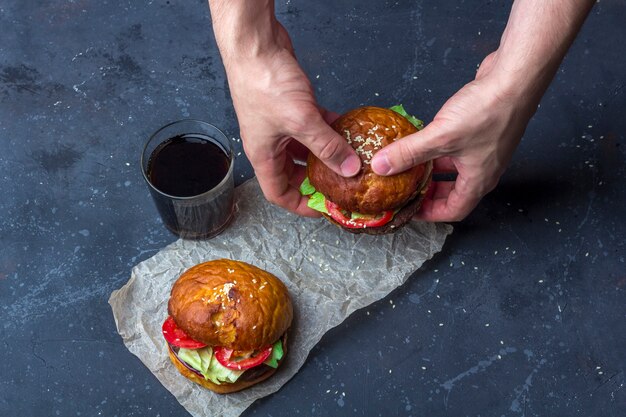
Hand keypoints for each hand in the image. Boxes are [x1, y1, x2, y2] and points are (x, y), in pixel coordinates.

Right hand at [222, 23, 359, 215]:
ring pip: (306, 149)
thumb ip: (327, 147)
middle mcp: (271, 144)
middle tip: (342, 184)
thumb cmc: (264, 83)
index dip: (300, 205)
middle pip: (294, 173)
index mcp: (264, 156)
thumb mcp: (301, 122)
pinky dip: (329, 129)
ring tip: (350, 159)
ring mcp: (281, 124)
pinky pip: (313, 126)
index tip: (324, 208)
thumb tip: (349, 168)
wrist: (256, 45)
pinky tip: (347, 129)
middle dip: (317, 180)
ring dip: (326, 154)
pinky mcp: (291, 106)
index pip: (279, 194)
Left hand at [371, 52, 535, 221]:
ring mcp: (484, 149)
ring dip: (432, 168)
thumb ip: (408, 153)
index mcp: (478, 180)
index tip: (411, 210)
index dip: (430, 214)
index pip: (454, 210)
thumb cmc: (489, 111)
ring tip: (410, 164)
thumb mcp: (440, 137)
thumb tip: (382, 166)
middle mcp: (484, 169)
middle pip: (453, 191)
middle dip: (429, 192)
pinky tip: (424, 140)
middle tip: (408, 188)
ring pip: (454, 168)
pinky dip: (439, 150)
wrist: (515, 78)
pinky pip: (457, 149)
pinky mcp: (482, 131)